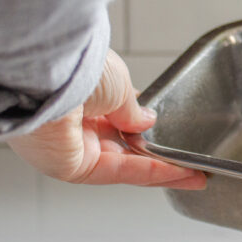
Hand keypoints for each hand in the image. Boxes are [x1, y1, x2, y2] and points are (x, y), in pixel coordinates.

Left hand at [8, 49, 206, 188]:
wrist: (48, 76)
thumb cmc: (77, 68)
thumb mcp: (118, 84)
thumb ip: (132, 109)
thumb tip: (147, 121)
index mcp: (80, 95)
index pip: (117, 116)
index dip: (145, 126)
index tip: (169, 131)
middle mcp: (72, 123)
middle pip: (122, 146)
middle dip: (158, 154)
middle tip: (189, 163)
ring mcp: (71, 147)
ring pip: (124, 163)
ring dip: (161, 169)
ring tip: (194, 173)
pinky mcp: (71, 167)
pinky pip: (119, 172)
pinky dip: (151, 172)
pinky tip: (180, 174)